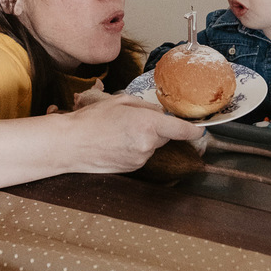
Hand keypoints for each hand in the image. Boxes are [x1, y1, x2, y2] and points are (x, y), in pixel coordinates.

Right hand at [63, 93, 204, 173]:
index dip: (194, 129)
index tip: (200, 128)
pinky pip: (141, 155)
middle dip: (157, 128)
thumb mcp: (121, 101)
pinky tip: (116, 142)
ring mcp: (140, 159)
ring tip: (119, 131)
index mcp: (148, 125)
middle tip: (135, 119)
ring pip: (152, 145)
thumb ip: (146, 107)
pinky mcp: (132, 168)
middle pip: (165, 136)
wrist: (70, 144)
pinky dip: (134, 148)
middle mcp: (147, 145)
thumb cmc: (92, 119)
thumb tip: (160, 114)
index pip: (182, 130)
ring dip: (144, 138)